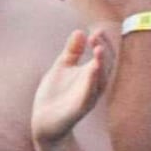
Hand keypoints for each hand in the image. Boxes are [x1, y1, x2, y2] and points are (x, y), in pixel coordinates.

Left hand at [32, 23, 111, 143]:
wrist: (43, 120)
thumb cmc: (55, 94)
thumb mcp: (62, 67)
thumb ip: (72, 51)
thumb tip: (80, 31)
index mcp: (91, 75)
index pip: (105, 57)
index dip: (103, 43)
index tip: (96, 30)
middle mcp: (94, 85)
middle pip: (107, 66)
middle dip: (104, 50)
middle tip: (96, 35)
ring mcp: (88, 97)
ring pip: (101, 80)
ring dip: (101, 64)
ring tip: (98, 48)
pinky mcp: (79, 108)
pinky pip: (89, 94)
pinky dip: (92, 81)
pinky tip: (92, 68)